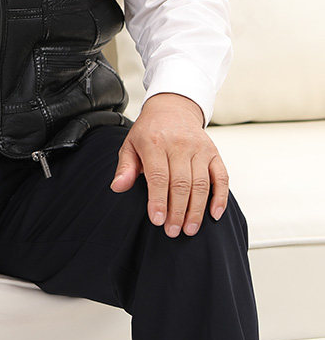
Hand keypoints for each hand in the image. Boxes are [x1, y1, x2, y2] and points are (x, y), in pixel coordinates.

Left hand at [110, 92, 228, 237]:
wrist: (172, 108)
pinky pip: (221, 177)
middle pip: (181, 183)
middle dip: (177, 211)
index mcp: (154, 142)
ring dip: (196, 210)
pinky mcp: (213, 152)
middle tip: (172, 231)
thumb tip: (117, 187)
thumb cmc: (149, 131)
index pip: (158, 176)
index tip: (158, 221)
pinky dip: (220, 197)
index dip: (159, 200)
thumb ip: (125, 167)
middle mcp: (179, 144)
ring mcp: (199, 148)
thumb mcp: (130, 144)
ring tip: (189, 229)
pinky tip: (213, 215)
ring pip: (201, 184)